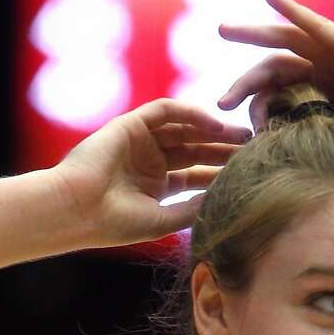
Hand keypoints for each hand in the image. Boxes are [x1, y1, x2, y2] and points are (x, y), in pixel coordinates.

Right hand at [51, 99, 250, 248]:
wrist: (78, 209)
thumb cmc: (116, 224)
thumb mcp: (164, 220)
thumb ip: (194, 208)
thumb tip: (228, 199)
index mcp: (157, 187)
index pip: (196, 175)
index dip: (222, 173)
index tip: (249, 174)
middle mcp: (150, 162)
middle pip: (196, 150)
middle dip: (224, 149)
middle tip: (255, 149)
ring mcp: (141, 142)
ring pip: (185, 129)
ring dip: (213, 129)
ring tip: (242, 134)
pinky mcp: (130, 124)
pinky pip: (165, 110)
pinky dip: (189, 112)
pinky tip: (213, 121)